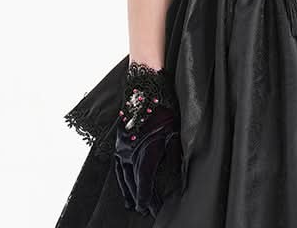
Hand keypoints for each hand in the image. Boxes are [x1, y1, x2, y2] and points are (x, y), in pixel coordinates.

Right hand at [113, 61, 180, 216]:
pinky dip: (120, 175)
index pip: (144, 186)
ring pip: (122, 175)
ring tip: (132, 202)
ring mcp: (122, 145)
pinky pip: (117, 163)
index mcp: (144, 154)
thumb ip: (175, 157)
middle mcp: (129, 153)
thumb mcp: (174, 132)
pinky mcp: (120, 137)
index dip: (149, 200)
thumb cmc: (164, 106)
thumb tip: (179, 176)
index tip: (153, 210)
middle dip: (138, 199)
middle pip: (132, 184)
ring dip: (127, 190)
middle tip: (144, 211)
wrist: (146, 85)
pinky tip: (123, 178)